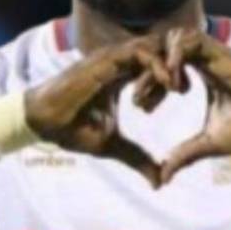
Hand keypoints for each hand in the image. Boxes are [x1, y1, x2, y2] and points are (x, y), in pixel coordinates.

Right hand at [24, 36, 171, 186]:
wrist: (42, 122)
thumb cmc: (72, 129)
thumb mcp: (112, 146)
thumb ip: (137, 158)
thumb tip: (159, 182)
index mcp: (122, 75)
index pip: (156, 63)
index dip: (173, 73)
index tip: (185, 93)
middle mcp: (119, 62)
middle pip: (158, 49)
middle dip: (178, 64)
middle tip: (188, 89)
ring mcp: (112, 57)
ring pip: (153, 47)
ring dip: (171, 65)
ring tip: (182, 89)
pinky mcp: (106, 59)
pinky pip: (140, 53)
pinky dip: (158, 65)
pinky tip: (170, 85)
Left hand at [159, 29, 230, 182]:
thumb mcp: (210, 142)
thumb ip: (185, 154)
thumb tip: (164, 177)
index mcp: (202, 74)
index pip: (165, 62)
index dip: (149, 80)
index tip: (146, 107)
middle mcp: (206, 60)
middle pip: (163, 47)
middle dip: (146, 69)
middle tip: (143, 101)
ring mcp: (215, 54)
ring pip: (174, 36)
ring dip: (161, 62)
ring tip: (163, 92)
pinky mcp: (224, 54)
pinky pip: (191, 39)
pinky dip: (176, 58)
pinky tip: (176, 87)